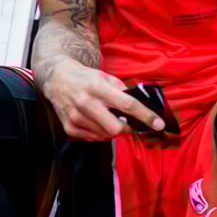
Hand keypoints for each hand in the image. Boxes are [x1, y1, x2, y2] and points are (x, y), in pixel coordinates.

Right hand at [43, 61, 164, 140]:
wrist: (57, 79)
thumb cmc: (86, 78)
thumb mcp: (105, 77)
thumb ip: (123, 91)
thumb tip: (142, 106)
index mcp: (98, 87)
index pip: (127, 104)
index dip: (145, 116)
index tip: (159, 125)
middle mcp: (86, 103)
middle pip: (115, 128)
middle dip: (128, 130)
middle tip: (131, 125)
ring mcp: (76, 117)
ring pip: (105, 135)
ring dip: (114, 131)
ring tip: (110, 118)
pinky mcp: (69, 128)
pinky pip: (93, 139)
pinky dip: (101, 134)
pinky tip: (98, 122)